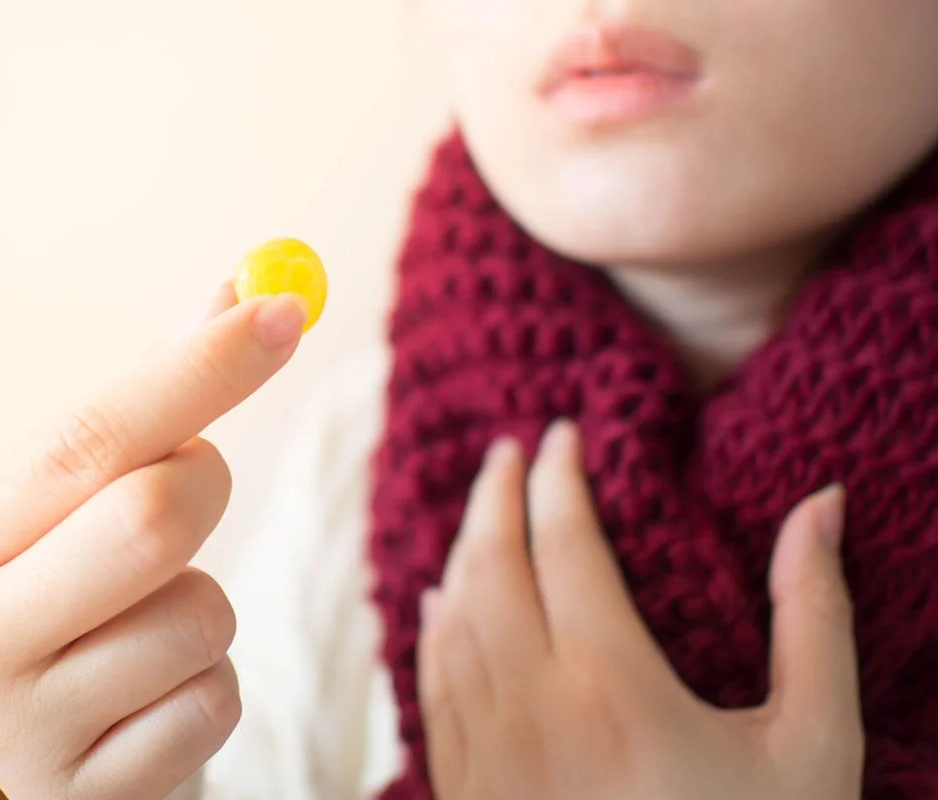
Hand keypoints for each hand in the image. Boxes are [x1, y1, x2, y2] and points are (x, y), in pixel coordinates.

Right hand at [0, 283, 307, 799]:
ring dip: (206, 601)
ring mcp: (23, 729)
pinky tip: (151, 689)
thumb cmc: (58, 584)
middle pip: (152, 520)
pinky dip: (209, 681)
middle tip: (192, 485)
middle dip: (206, 487)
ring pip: (200, 618)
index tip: (283, 309)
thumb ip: (152, 400)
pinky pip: (214, 703)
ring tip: (149, 612)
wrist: (18, 735)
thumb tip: (244, 291)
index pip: (88, 438)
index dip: (199, 370)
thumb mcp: (73, 497)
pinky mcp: (88, 789)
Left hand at [419, 421, 863, 799]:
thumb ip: (813, 616)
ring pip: (451, 618)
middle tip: (511, 449)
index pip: (563, 538)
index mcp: (610, 681)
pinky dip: (433, 627)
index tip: (563, 433)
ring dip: (462, 551)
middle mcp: (529, 703)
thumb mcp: (814, 745)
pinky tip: (440, 604)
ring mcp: (485, 749)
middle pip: (491, 562)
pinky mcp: (466, 788)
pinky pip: (433, 683)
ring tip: (481, 511)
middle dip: (497, 493)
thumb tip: (821, 505)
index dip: (559, 475)